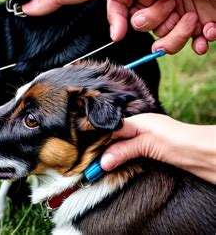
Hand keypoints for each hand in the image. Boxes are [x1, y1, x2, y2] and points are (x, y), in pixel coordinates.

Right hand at [22, 0, 215, 54]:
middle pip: (123, 14)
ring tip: (188, 16)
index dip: (61, 0)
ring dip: (169, 29)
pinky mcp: (184, 12)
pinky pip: (172, 37)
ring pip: (149, 29)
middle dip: (143, 19)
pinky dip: (187, 36)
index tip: (30, 9)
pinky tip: (202, 25)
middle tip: (159, 11)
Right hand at [99, 114, 215, 183]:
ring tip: (97, 167)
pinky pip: (131, 154)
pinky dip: (122, 159)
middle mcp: (140, 128)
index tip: (84, 153)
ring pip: (122, 146)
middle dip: (101, 149)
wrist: (207, 154)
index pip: (110, 128)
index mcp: (137, 121)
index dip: (97, 139)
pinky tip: (115, 166)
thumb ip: (124, 150)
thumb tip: (103, 161)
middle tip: (88, 165)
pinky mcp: (154, 152)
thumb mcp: (148, 144)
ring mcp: (147, 140)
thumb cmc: (181, 142)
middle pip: (114, 138)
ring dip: (111, 155)